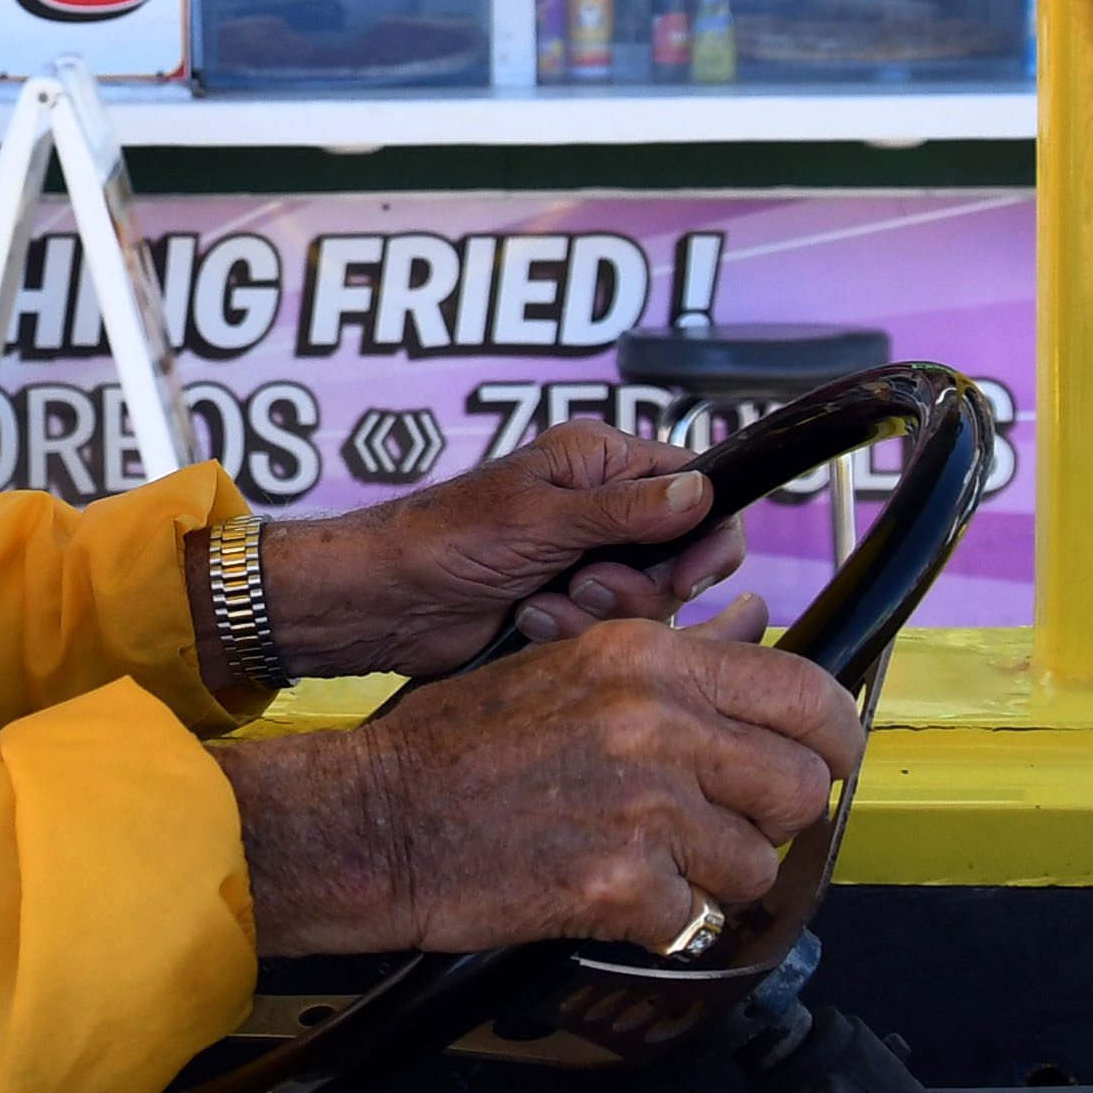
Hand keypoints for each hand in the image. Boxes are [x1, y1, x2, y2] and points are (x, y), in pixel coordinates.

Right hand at [211, 608, 868, 957]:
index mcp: (647, 656)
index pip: (805, 692)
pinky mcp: (621, 885)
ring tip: (652, 863)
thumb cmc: (456, 743)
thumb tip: (755, 625)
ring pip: (757, 864)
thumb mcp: (564, 661)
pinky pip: (698, 920)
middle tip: (727, 827)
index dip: (834, 739)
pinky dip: (665, 923)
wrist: (376, 818)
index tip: (828, 762)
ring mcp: (642, 805)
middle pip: (801, 785)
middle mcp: (655, 721)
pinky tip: (614, 897)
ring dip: (717, 878)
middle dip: (774, 818)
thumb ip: (671, 655)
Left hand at [233, 421, 749, 690]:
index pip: (695, 486)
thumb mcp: (543, 519)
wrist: (387, 601)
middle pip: (681, 554)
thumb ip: (627, 511)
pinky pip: (609, 631)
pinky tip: (527, 621)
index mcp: (599, 460)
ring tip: (540, 601)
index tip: (688, 576)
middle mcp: (603, 506)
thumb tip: (702, 492)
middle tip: (588, 584)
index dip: (705, 534)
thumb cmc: (447, 539)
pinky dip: (571, 631)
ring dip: (596, 611)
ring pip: (648, 601)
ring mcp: (587, 559)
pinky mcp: (570, 607)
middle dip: (640, 583)